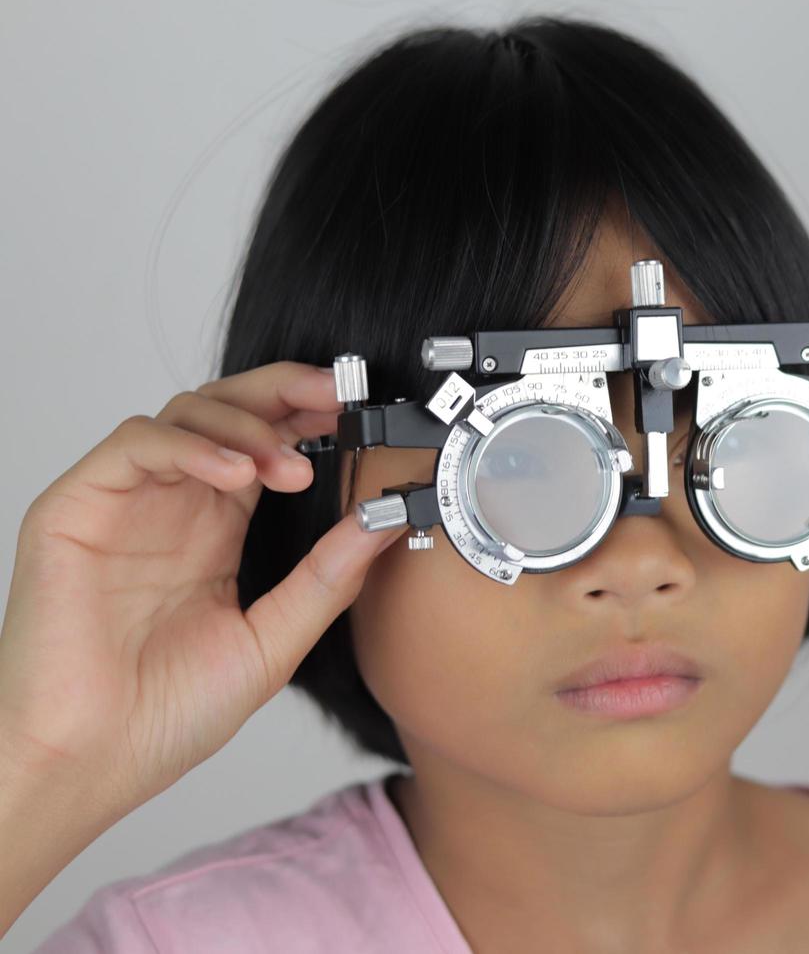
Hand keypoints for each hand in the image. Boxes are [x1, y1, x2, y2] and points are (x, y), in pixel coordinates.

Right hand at [0, 361, 402, 819]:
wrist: (90, 764)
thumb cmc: (164, 717)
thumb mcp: (273, 642)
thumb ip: (327, 580)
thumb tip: (383, 523)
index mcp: (215, 533)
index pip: (263, 446)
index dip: (308, 419)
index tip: (358, 411)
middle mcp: (170, 508)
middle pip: (226, 411)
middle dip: (284, 392)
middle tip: (334, 396)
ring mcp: (123, 505)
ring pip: (183, 414)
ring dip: (246, 424)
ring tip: (289, 466)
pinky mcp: (76, 509)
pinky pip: (135, 445)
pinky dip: (191, 445)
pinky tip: (236, 472)